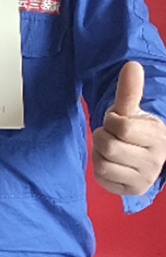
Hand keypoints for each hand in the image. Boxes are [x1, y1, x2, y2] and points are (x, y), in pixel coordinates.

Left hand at [93, 61, 165, 195]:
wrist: (142, 153)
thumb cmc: (134, 128)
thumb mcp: (131, 109)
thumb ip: (129, 90)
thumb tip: (132, 65)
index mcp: (158, 137)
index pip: (121, 127)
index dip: (111, 121)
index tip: (117, 122)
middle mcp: (155, 162)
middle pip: (108, 145)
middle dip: (102, 135)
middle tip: (111, 135)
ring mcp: (144, 179)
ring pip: (102, 163)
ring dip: (99, 152)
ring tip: (111, 148)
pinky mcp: (131, 191)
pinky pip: (101, 177)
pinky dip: (99, 168)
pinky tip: (111, 163)